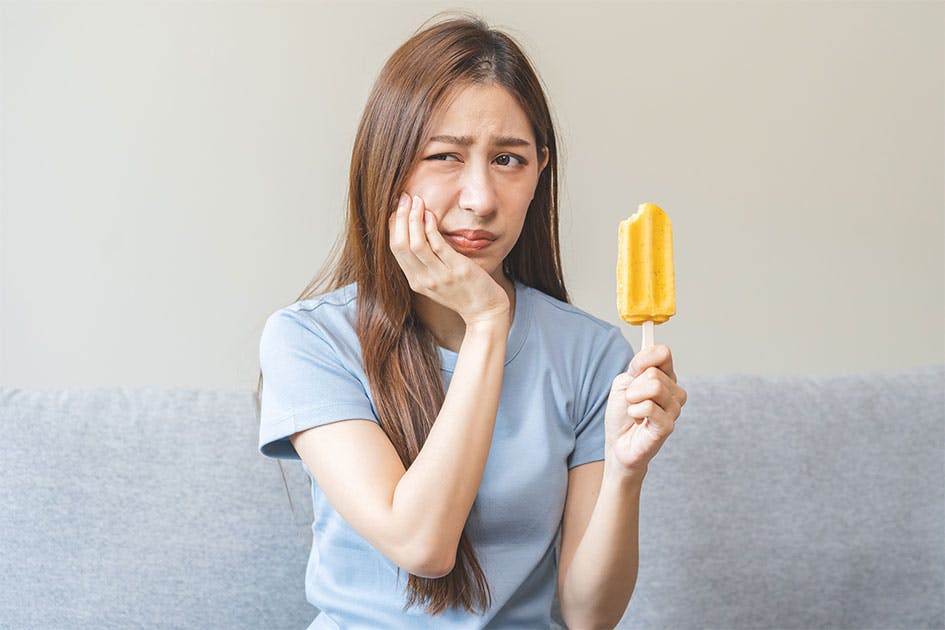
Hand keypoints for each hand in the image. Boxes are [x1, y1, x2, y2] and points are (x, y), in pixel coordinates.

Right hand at [388, 192, 509, 325]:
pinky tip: (431, 214)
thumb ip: (426, 261)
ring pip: (416, 244)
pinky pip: (438, 245)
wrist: (484, 311)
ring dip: (413, 218)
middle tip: (404, 198)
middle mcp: (424, 280)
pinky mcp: (457, 270)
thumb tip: (417, 230)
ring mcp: (440, 276)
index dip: (393, 225)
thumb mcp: (437, 279)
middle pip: (401, 245)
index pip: (395, 249)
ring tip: (417, 201)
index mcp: (415, 281)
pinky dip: (431, 227)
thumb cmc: (463, 292)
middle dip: (399, 218)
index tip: (397, 207)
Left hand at [602, 344, 687, 477]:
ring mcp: (674, 409)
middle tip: (631, 401)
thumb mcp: (624, 382)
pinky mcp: (668, 426)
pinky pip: (649, 407)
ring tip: (634, 411)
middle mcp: (675, 392)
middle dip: (633, 386)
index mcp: (665, 377)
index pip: (663, 353)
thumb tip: (652, 349)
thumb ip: (638, 365)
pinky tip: (637, 421)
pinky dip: (634, 412)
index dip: (644, 359)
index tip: (633, 372)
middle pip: (653, 372)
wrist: (618, 443)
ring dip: (633, 399)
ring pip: (654, 387)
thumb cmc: (622, 414)